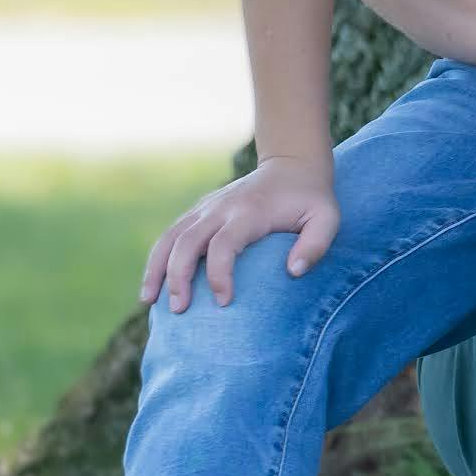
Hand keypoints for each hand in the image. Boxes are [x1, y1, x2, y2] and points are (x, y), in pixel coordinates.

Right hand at [145, 151, 338, 310]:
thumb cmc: (311, 199)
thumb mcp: (327, 218)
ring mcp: (206, 207)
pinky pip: (171, 234)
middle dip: (178, 277)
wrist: (293, 165)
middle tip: (179, 310)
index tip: (224, 302)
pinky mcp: (200, 211)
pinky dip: (157, 258)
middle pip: (187, 241)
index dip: (219, 275)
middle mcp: (221, 208)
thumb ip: (315, 245)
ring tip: (148, 301)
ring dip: (157, 268)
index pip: (223, 245)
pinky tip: (152, 284)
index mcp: (249, 212)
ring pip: (171, 236)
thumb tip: (294, 272)